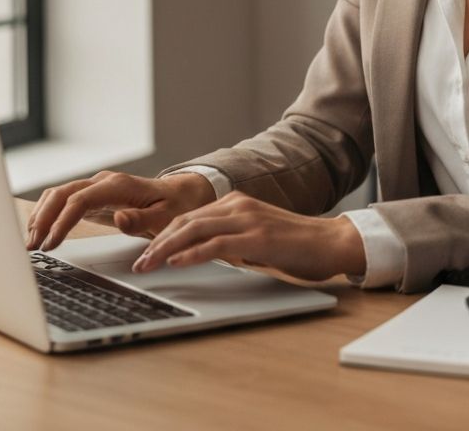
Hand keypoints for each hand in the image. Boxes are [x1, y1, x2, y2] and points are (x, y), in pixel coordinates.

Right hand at [26, 171, 214, 251]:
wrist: (179, 194)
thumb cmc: (173, 206)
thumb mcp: (166, 216)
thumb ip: (142, 219)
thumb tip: (119, 217)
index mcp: (118, 186)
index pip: (80, 200)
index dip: (62, 221)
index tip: (51, 244)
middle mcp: (103, 182)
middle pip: (62, 194)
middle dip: (43, 219)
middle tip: (31, 247)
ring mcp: (95, 187)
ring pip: (58, 195)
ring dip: (41, 216)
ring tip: (31, 243)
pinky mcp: (91, 196)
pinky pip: (63, 201)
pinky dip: (47, 213)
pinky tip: (39, 232)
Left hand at [131, 191, 365, 282]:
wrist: (331, 242)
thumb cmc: (296, 245)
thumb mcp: (254, 239)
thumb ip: (229, 240)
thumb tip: (198, 255)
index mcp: (236, 203)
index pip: (189, 217)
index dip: (163, 235)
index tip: (144, 253)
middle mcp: (239, 205)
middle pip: (185, 220)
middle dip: (156, 242)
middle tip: (137, 263)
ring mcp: (248, 219)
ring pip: (195, 229)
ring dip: (165, 249)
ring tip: (146, 265)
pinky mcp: (257, 238)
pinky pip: (216, 244)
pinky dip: (191, 254)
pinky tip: (176, 263)